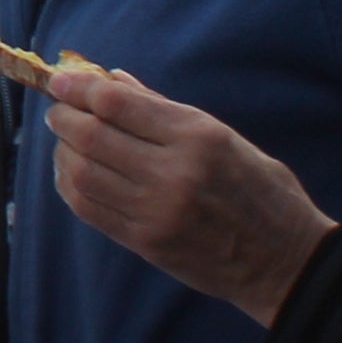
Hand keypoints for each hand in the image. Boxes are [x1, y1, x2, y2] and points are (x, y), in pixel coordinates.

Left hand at [48, 66, 337, 324]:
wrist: (284, 262)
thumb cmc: (263, 192)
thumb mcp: (226, 136)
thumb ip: (165, 109)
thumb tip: (112, 80)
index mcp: (199, 137)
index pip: (118, 105)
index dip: (80, 89)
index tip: (61, 81)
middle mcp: (173, 173)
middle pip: (92, 136)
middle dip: (64, 117)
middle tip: (57, 109)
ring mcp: (155, 212)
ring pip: (81, 173)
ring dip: (62, 151)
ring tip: (64, 141)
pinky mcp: (144, 242)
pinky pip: (88, 209)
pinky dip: (70, 186)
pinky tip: (71, 173)